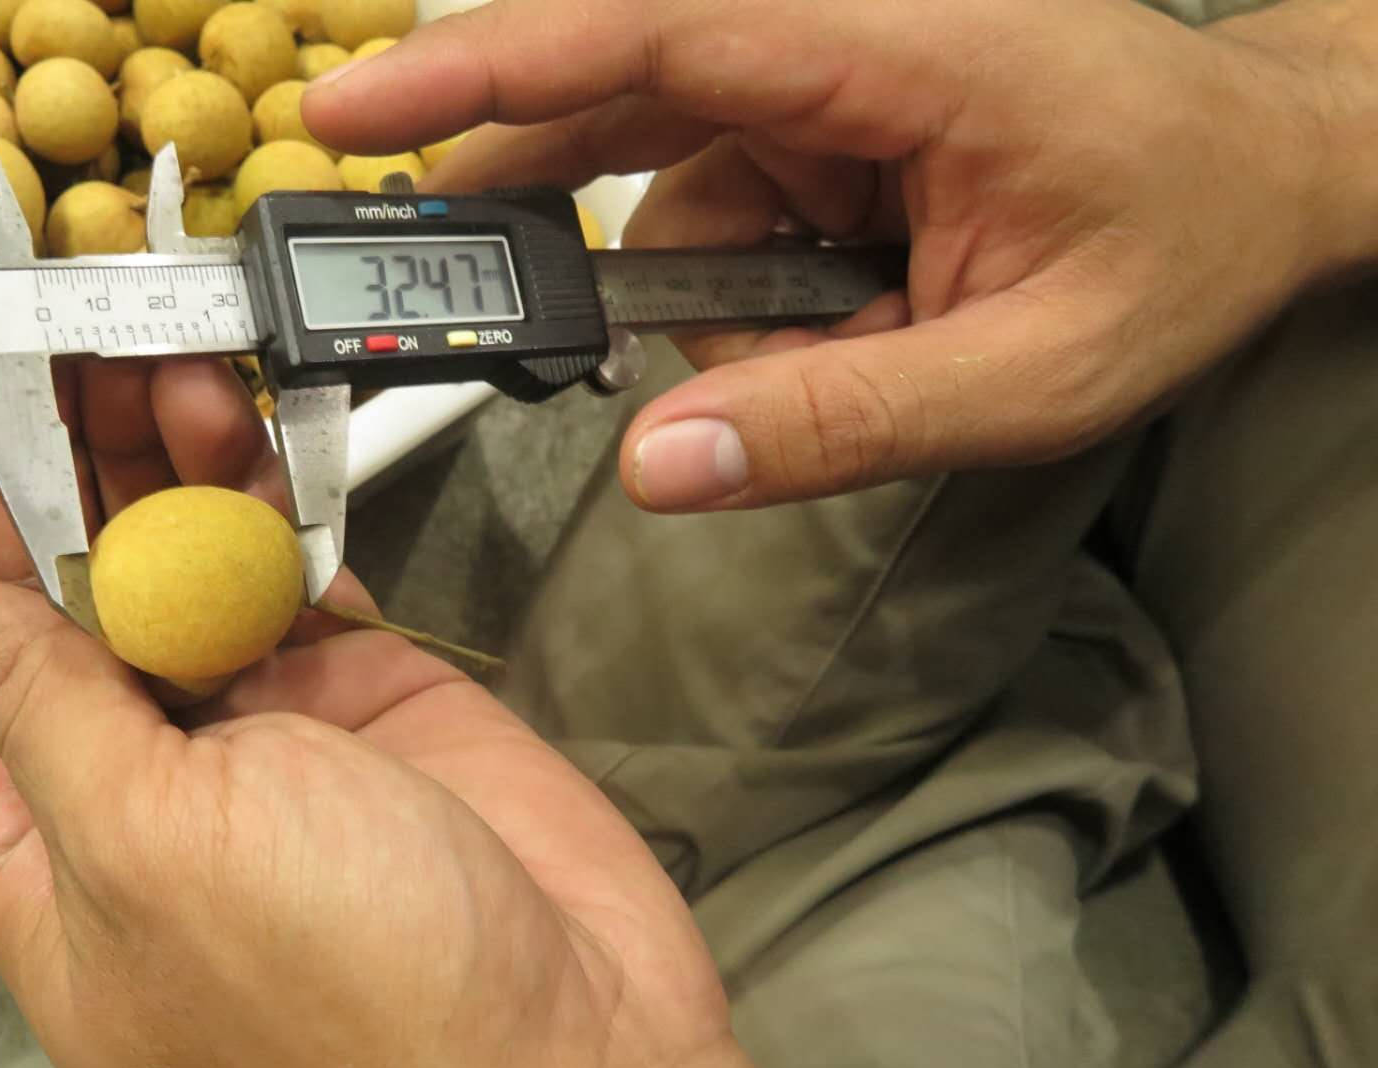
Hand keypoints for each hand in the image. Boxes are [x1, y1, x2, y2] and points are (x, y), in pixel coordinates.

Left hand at [0, 355, 749, 1067]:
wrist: (574, 1063)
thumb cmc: (356, 1016)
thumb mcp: (152, 845)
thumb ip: (33, 713)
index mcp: (44, 839)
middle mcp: (137, 776)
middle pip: (51, 584)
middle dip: (35, 455)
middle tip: (38, 332)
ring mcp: (253, 727)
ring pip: (173, 555)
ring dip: (152, 450)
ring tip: (148, 351)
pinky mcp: (359, 688)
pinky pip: (288, 560)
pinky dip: (264, 482)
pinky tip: (238, 412)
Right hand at [304, 0, 1377, 510]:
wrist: (1270, 174)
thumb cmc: (1185, 243)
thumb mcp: (1034, 373)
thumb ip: (845, 419)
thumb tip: (656, 467)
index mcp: (895, 48)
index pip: (650, 34)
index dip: (488, 66)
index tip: (354, 106)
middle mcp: (835, 36)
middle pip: (614, 99)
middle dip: (546, 209)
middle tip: (473, 297)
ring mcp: (820, 75)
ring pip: (661, 185)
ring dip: (703, 299)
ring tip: (848, 349)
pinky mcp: (816, 116)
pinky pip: (713, 206)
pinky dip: (742, 290)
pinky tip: (838, 323)